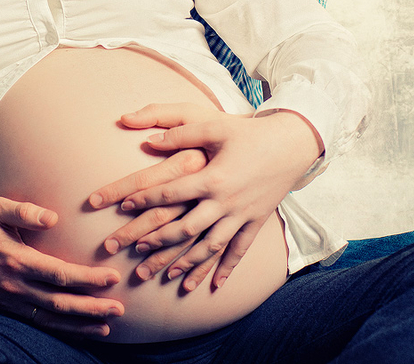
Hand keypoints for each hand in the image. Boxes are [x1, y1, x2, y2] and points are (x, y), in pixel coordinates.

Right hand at [0, 196, 123, 337]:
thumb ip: (23, 210)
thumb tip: (53, 217)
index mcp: (15, 259)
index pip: (60, 274)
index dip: (88, 278)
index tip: (112, 278)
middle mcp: (13, 285)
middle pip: (60, 302)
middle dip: (92, 307)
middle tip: (120, 309)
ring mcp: (8, 300)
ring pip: (50, 318)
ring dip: (79, 324)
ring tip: (106, 325)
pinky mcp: (4, 306)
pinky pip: (36, 322)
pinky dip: (59, 328)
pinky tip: (77, 329)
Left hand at [88, 102, 321, 290]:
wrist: (291, 145)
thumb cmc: (248, 132)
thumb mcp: (214, 127)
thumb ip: (181, 134)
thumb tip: (149, 141)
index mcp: (211, 178)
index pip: (170, 193)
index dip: (144, 199)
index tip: (122, 206)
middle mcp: (224, 202)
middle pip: (184, 228)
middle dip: (157, 241)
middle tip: (133, 249)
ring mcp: (241, 215)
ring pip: (209, 247)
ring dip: (186, 263)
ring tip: (164, 274)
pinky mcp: (255, 222)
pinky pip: (239, 251)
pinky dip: (226, 270)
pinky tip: (212, 286)